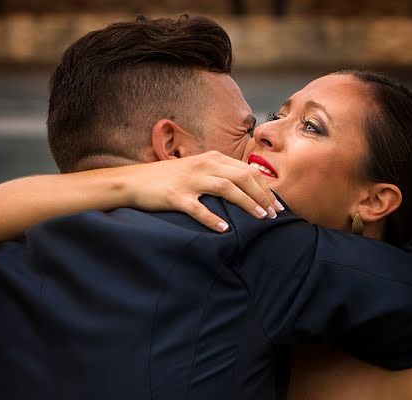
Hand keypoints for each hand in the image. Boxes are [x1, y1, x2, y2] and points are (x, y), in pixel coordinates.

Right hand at [125, 151, 284, 231]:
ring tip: (260, 217)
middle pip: (242, 178)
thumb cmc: (170, 178)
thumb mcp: (199, 168)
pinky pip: (198, 208)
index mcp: (212, 158)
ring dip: (247, 203)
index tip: (278, 204)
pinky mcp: (175, 195)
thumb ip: (222, 172)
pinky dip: (212, 219)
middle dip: (263, 196)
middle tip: (274, 214)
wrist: (133, 181)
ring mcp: (190, 180)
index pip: (248, 171)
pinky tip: (224, 229)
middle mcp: (204, 165)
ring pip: (226, 188)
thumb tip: (250, 179)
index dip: (266, 188)